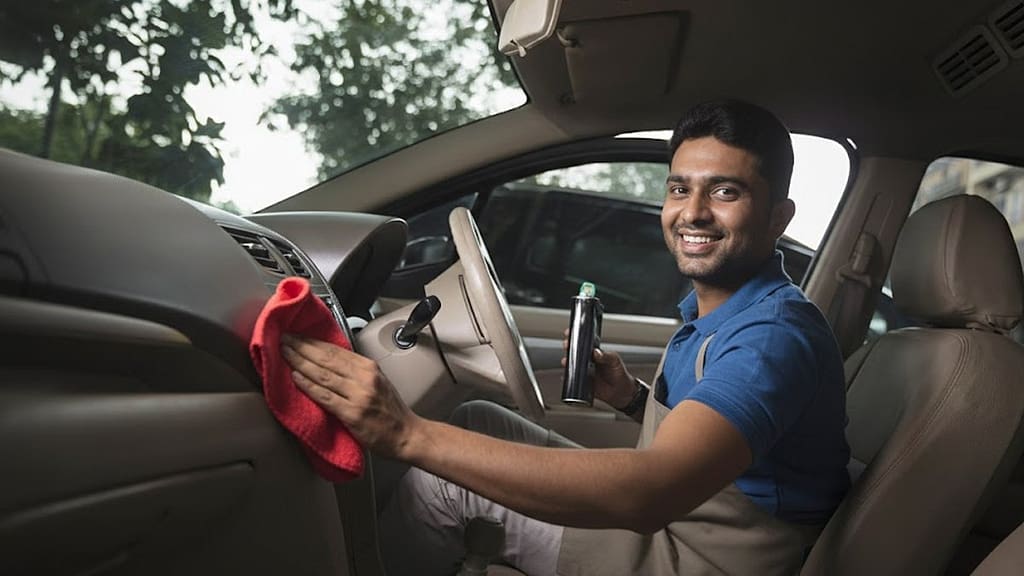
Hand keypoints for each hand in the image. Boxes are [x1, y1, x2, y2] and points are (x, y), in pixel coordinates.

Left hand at [280, 334, 420, 458]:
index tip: (297, 336)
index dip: (312, 342)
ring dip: (300, 362)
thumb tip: (328, 362)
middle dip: (302, 347)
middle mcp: (364, 377)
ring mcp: (358, 395)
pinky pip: (325, 396)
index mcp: (369, 367)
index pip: (335, 350)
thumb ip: (355, 371)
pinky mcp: (352, 413)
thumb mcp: (377, 382)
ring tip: (285, 354)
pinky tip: (296, 378)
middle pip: (326, 358)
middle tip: (284, 339)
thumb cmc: (391, 412)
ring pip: (323, 374)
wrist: (406, 435)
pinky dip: (308, 386)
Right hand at [561, 329, 637, 409]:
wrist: (621, 392)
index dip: (576, 337)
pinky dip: (567, 378)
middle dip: (568, 347)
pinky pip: (572, 379)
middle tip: (567, 345)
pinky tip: (567, 376)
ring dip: (566, 362)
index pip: (584, 342)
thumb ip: (606, 356)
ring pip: (571, 365)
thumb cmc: (619, 374)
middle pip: (574, 352)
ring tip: (566, 362)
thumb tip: (596, 352)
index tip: (571, 332)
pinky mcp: (582, 383)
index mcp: (595, 353)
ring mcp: (584, 371)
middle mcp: (588, 361)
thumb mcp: (614, 361)